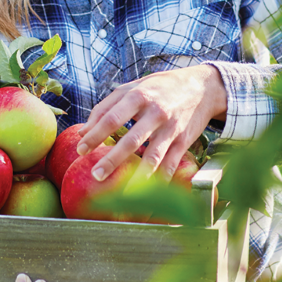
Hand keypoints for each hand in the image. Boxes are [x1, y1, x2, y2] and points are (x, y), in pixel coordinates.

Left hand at [77, 64, 226, 183]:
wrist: (201, 88)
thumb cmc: (160, 88)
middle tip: (96, 175)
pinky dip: (160, 180)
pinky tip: (150, 193)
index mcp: (138, 96)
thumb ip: (106, 107)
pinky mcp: (184, 141)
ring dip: (137, 177)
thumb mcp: (132, 88)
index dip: (94, 135)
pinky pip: (171, 164)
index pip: (111, 118)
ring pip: (153, 157)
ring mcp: (171, 128)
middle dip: (112, 160)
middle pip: (130, 140)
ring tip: (124, 193)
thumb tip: (82, 131)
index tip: (80, 150)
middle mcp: (155, 112)